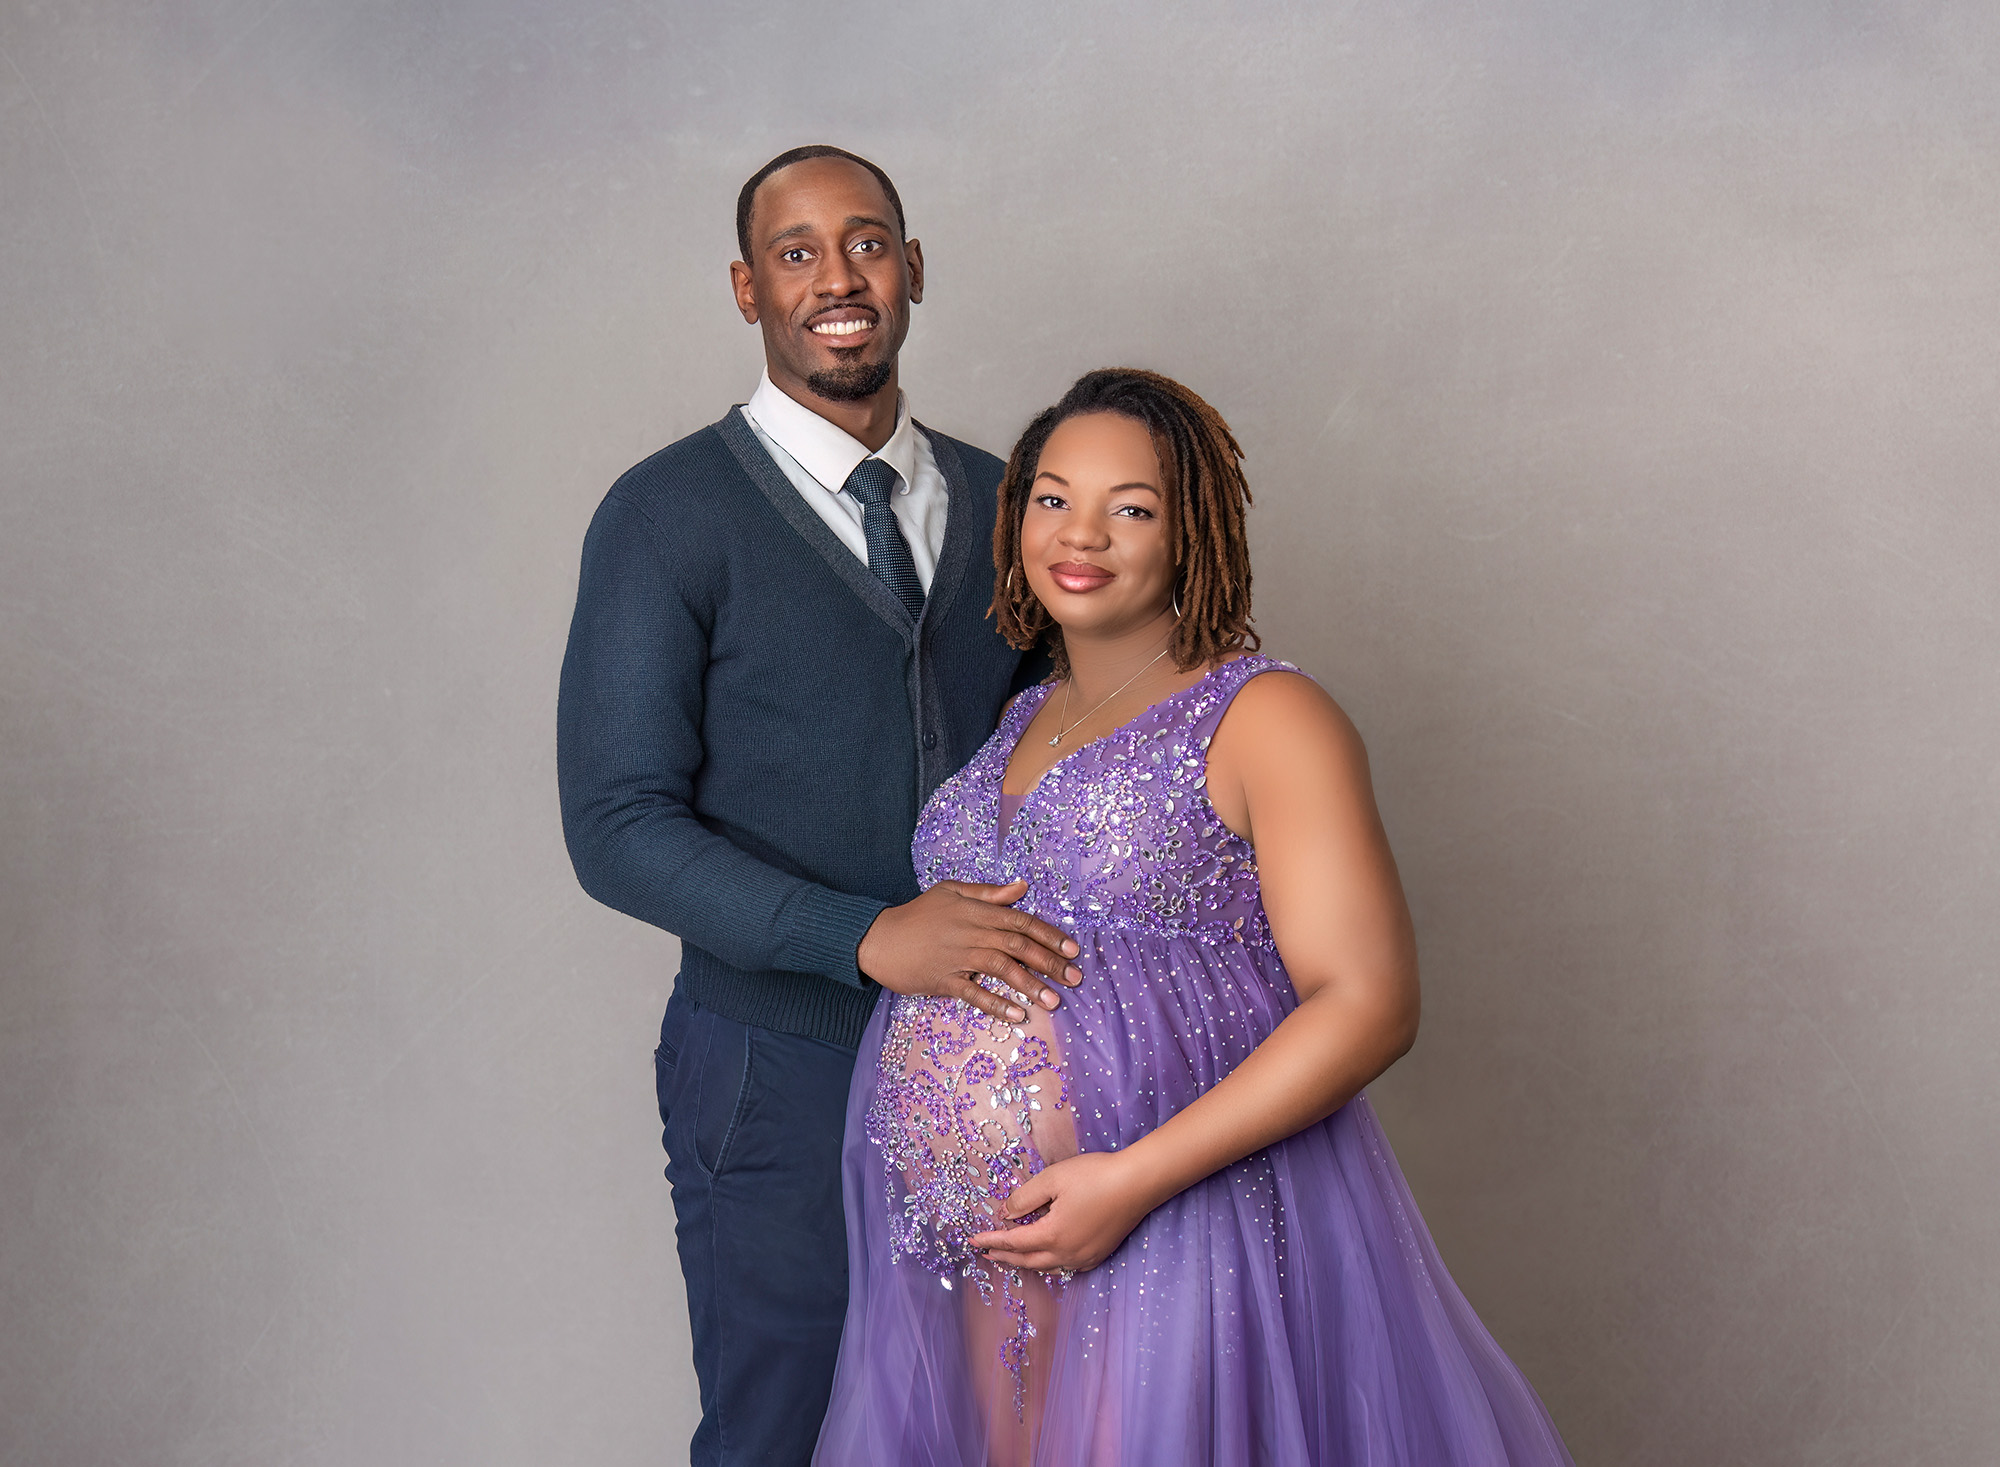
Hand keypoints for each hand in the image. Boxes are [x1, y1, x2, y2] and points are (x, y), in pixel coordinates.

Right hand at [857, 880, 1082, 1023]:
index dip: (1050, 935)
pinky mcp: (944, 980)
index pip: (1021, 921)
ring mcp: (958, 957)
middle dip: (1050, 963)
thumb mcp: (951, 892)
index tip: (1073, 950)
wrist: (878, 938)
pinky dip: (996, 1004)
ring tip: (1054, 1001)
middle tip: (1075, 979)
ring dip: (1030, 985)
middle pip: (1018, 946)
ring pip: (1002, 969)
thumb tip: (1022, 887)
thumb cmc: (917, 914)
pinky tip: (1017, 1014)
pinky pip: (974, 993)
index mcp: (976, 911)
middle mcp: (971, 933)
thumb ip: (988, 893)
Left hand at [966, 1150, 1158, 1274]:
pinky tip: (1046, 1256)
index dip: (991, 1241)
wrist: (1138, 1183)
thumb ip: (1025, 1198)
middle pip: (1027, 1261)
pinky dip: (1049, 1263)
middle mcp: (1067, 1253)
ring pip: (1047, 1267)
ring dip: (1026, 1262)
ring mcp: (1085, 1257)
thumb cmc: (1095, 1175)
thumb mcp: (1053, 1179)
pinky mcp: (1099, 1254)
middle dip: (1005, 1257)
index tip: (973, 1241)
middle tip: (987, 1253)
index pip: (1013, 1243)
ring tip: (1012, 1256)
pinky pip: (1066, 1266)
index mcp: (1052, 1235)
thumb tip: (1006, 1213)